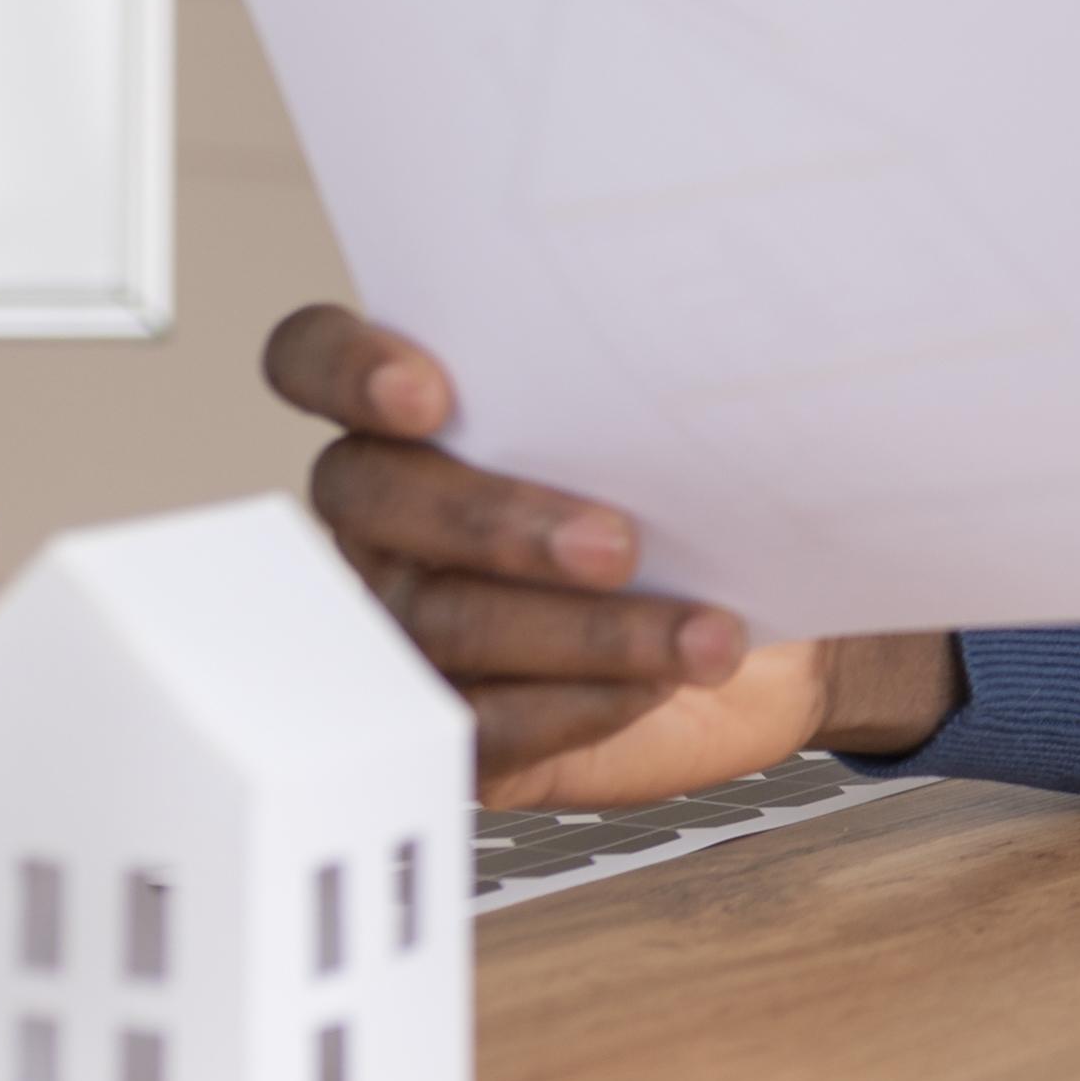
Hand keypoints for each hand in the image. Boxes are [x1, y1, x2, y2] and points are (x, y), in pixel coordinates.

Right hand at [261, 306, 962, 806]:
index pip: (316, 358)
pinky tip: (654, 683)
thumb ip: (660, 386)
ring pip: (439, 620)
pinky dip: (579, 703)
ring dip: (584, 630)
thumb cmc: (705, 508)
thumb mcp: (694, 431)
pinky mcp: (451, 721)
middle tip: (619, 545)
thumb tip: (714, 369)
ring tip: (698, 636)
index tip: (427, 395)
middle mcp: (387, 508)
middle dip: (497, 522)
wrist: (763, 639)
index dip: (346, 368)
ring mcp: (403, 619)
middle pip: (373, 496)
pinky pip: (480, 722)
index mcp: (418, 408)